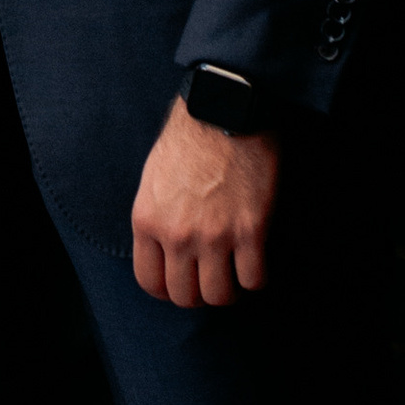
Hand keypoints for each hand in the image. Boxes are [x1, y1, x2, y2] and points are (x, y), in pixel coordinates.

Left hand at [131, 95, 279, 307]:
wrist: (225, 108)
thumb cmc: (189, 136)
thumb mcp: (154, 179)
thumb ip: (156, 218)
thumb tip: (164, 249)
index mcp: (147, 220)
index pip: (149, 282)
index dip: (167, 291)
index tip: (181, 285)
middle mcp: (177, 234)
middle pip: (184, 296)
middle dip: (199, 294)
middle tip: (211, 279)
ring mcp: (214, 235)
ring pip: (220, 296)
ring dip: (229, 290)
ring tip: (235, 274)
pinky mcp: (250, 230)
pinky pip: (254, 279)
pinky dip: (257, 277)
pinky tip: (256, 262)